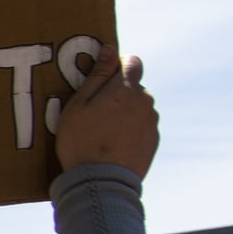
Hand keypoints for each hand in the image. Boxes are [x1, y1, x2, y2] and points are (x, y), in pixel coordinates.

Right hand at [55, 47, 157, 177]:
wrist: (100, 183)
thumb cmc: (82, 141)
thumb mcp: (79, 106)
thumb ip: (97, 75)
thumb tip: (110, 49)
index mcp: (127, 88)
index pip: (132, 62)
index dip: (117, 66)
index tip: (102, 79)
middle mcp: (146, 102)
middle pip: (134, 86)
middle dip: (118, 93)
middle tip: (94, 112)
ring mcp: (152, 123)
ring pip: (139, 107)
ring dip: (125, 112)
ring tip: (102, 133)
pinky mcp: (153, 142)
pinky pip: (142, 127)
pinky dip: (130, 131)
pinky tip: (112, 145)